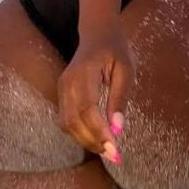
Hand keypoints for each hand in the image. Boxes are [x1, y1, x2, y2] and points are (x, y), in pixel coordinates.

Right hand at [57, 25, 135, 164]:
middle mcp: (68, 82)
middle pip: (73, 120)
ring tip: (108, 150)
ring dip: (85, 141)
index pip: (87, 108)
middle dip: (93, 141)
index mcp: (84, 72)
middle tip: (115, 156)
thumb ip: (120, 98)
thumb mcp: (126, 70)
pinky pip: (66, 120)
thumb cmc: (116, 50)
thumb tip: (117, 129)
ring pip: (67, 124)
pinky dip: (80, 133)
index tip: (115, 149)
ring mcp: (62, 88)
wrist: (98, 33)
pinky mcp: (62, 94)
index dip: (99, 132)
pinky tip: (97, 139)